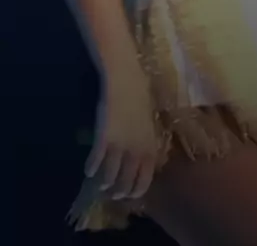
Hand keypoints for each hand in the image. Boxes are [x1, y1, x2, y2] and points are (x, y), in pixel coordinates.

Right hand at [85, 62, 156, 200]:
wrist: (125, 80)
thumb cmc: (139, 96)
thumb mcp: (148, 122)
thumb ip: (145, 140)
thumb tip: (141, 156)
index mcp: (150, 146)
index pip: (145, 179)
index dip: (136, 190)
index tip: (130, 195)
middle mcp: (136, 151)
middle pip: (126, 183)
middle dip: (119, 191)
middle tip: (113, 193)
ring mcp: (120, 146)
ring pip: (110, 176)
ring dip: (104, 182)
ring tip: (100, 184)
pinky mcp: (104, 139)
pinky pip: (95, 160)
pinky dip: (91, 167)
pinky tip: (88, 169)